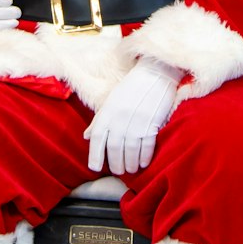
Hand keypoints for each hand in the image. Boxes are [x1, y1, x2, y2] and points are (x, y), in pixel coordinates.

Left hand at [84, 58, 185, 175]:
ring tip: (131, 169)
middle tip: (118, 171)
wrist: (155, 72)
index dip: (94, 155)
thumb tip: (87, 136)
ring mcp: (136, 121)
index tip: (95, 167)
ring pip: (130, 150)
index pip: (97, 138)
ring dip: (130, 163)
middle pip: (114, 148)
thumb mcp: (111, 100)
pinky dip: (144, 156)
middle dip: (115, 163)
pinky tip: (143, 162)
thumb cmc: (132, 87)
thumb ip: (99, 120)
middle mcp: (120, 118)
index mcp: (108, 111)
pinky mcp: (152, 122)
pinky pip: (146, 145)